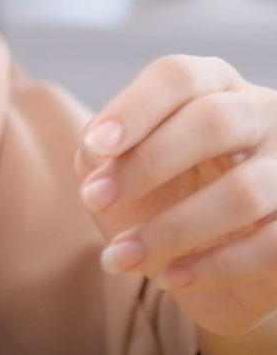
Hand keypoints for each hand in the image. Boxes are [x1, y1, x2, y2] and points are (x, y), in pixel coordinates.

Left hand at [75, 55, 276, 336]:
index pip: (177, 77)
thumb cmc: (156, 196)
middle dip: (147, 163)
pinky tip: (168, 277)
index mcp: (211, 87)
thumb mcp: (118, 170)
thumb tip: (99, 153)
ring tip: (119, 258)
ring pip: (243, 192)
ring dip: (169, 230)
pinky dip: (211, 266)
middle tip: (95, 200)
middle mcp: (260, 114)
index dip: (135, 108)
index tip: (96, 145)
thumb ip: (101, 153)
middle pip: (213, 121)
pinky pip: (268, 245)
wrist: (203, 260)